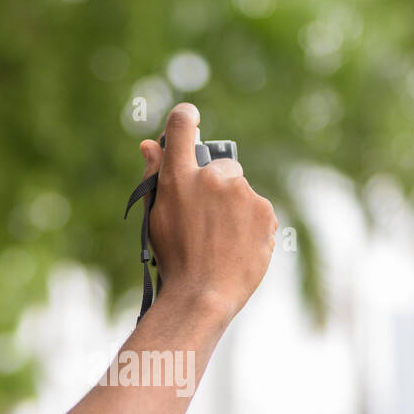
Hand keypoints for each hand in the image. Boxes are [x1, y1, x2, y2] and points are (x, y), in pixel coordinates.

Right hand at [138, 103, 275, 323]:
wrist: (203, 295)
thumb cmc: (174, 259)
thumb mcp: (155, 217)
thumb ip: (154, 177)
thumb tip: (149, 145)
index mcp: (179, 177)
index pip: (182, 125)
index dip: (186, 118)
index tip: (191, 119)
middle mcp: (212, 178)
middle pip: (221, 166)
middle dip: (217, 186)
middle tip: (208, 220)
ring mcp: (242, 193)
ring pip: (241, 192)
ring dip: (235, 208)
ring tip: (222, 241)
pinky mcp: (264, 210)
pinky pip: (258, 210)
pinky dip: (251, 224)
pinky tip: (238, 246)